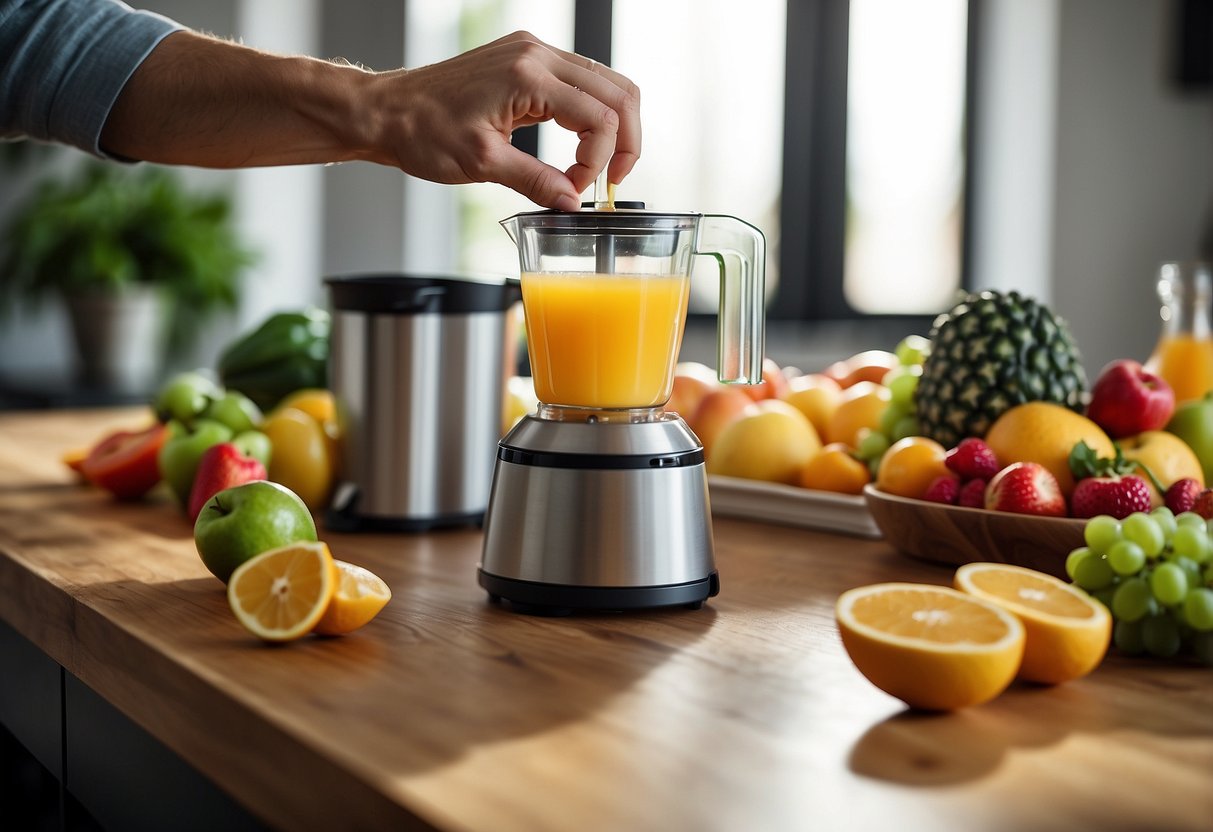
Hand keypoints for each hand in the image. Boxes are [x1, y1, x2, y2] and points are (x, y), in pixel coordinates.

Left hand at [365, 31, 640, 209]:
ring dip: (611, 128)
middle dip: (625, 141)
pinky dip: (590, 115)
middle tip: (613, 180)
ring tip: (595, 167)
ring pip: (605, 84)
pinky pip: (579, 82)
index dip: (600, 161)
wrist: (387, 111)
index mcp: (528, 76)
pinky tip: (577, 146)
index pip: (600, 116)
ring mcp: (532, 52)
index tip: (578, 189)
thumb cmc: (422, 132)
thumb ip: (536, 182)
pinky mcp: (526, 60)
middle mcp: (536, 53)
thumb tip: (573, 203)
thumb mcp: (482, 165)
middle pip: (617, 91)